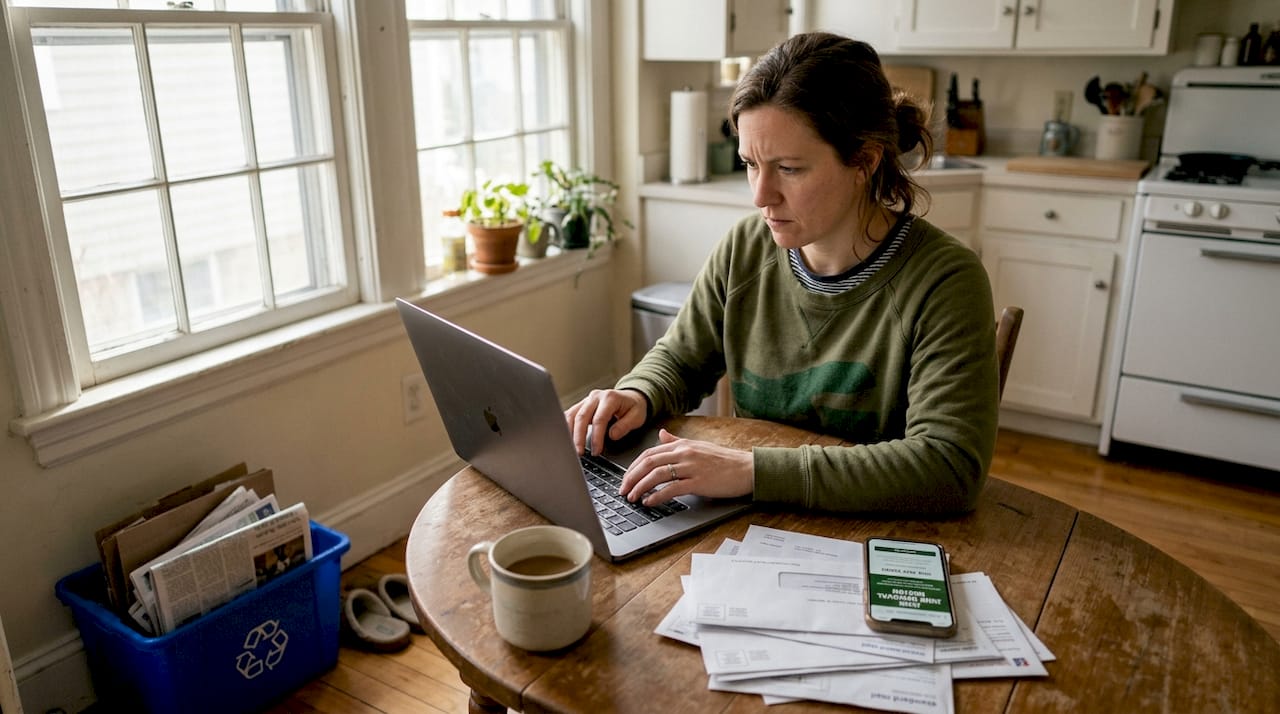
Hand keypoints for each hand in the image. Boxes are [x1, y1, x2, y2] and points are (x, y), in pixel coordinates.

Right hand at [565, 388, 648, 455]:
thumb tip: (611, 435)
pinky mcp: (581, 405)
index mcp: (610, 398)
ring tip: (571, 448)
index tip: (596, 451)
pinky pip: (570, 414)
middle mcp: (596, 397)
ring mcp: (587, 400)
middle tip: (580, 453)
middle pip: (581, 417)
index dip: (597, 437)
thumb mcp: (637, 417)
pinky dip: (566, 426)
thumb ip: (624, 426)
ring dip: (569, 433)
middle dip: (579, 437)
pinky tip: (565, 437)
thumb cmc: (633, 407)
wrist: (631, 397)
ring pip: (572, 415)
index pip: (599, 419)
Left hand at [620, 429, 752, 506]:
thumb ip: (677, 442)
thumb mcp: (698, 446)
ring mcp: (691, 467)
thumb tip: (662, 434)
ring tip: (633, 497)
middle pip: (648, 463)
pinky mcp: (698, 482)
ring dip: (640, 487)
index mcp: (683, 445)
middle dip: (632, 477)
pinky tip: (649, 502)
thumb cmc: (724, 460)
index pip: (649, 453)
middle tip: (623, 489)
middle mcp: (684, 453)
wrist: (747, 469)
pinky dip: (657, 496)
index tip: (626, 477)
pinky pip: (671, 488)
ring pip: (656, 475)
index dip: (633, 466)